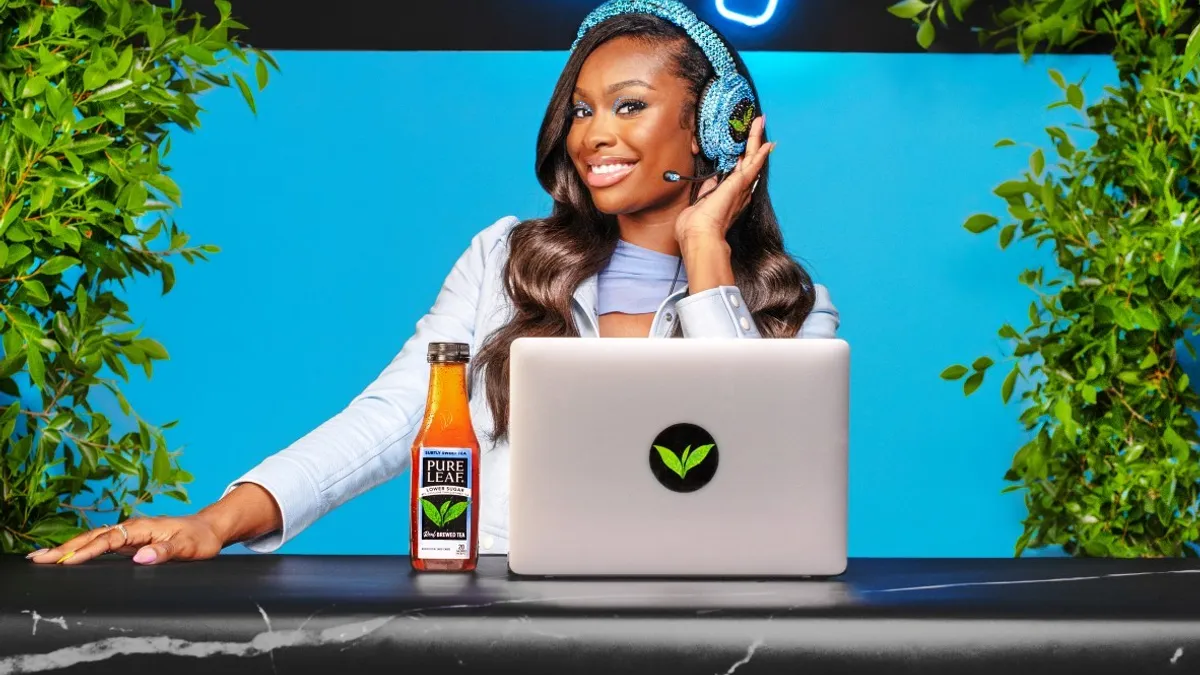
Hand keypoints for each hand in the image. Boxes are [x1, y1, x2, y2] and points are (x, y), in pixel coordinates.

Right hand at [27, 514, 225, 565]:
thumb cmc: (200, 538)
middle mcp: (133, 527)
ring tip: (42, 558)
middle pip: (94, 537)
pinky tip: (68, 556)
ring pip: (94, 539)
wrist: (210, 528)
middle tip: (39, 559)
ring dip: (69, 548)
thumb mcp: (188, 547)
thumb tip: (140, 557)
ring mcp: (131, 533)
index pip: (110, 539)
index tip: (66, 560)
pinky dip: (83, 549)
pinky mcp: (131, 539)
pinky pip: (102, 543)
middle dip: (66, 547)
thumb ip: (165, 551)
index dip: (88, 550)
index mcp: (144, 527)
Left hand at [673, 115, 773, 246]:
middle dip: (753, 144)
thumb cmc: (695, 227)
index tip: (743, 152)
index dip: (741, 162)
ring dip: (756, 140)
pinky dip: (760, 153)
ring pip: (750, 159)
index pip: (737, 176)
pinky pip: (752, 165)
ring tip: (760, 122)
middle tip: (757, 126)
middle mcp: (738, 192)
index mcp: (728, 198)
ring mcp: (740, 188)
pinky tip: (766, 142)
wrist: (700, 236)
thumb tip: (711, 180)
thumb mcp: (699, 204)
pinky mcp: (739, 184)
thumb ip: (707, 190)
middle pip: (747, 163)